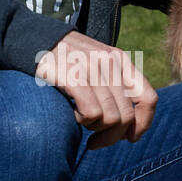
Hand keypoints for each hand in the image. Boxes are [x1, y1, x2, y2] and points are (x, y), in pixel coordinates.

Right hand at [35, 32, 156, 147]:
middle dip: (112, 137)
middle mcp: (110, 62)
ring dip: (94, 129)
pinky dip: (82, 120)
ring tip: (81, 120)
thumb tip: (130, 127)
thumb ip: (114, 86)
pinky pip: (92, 112)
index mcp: (120, 60)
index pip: (149, 98)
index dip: (142, 124)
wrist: (32, 39)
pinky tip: (71, 113)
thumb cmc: (65, 61)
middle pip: (127, 116)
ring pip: (111, 118)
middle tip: (95, 141)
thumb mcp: (96, 66)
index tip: (128, 138)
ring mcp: (93, 68)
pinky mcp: (74, 76)